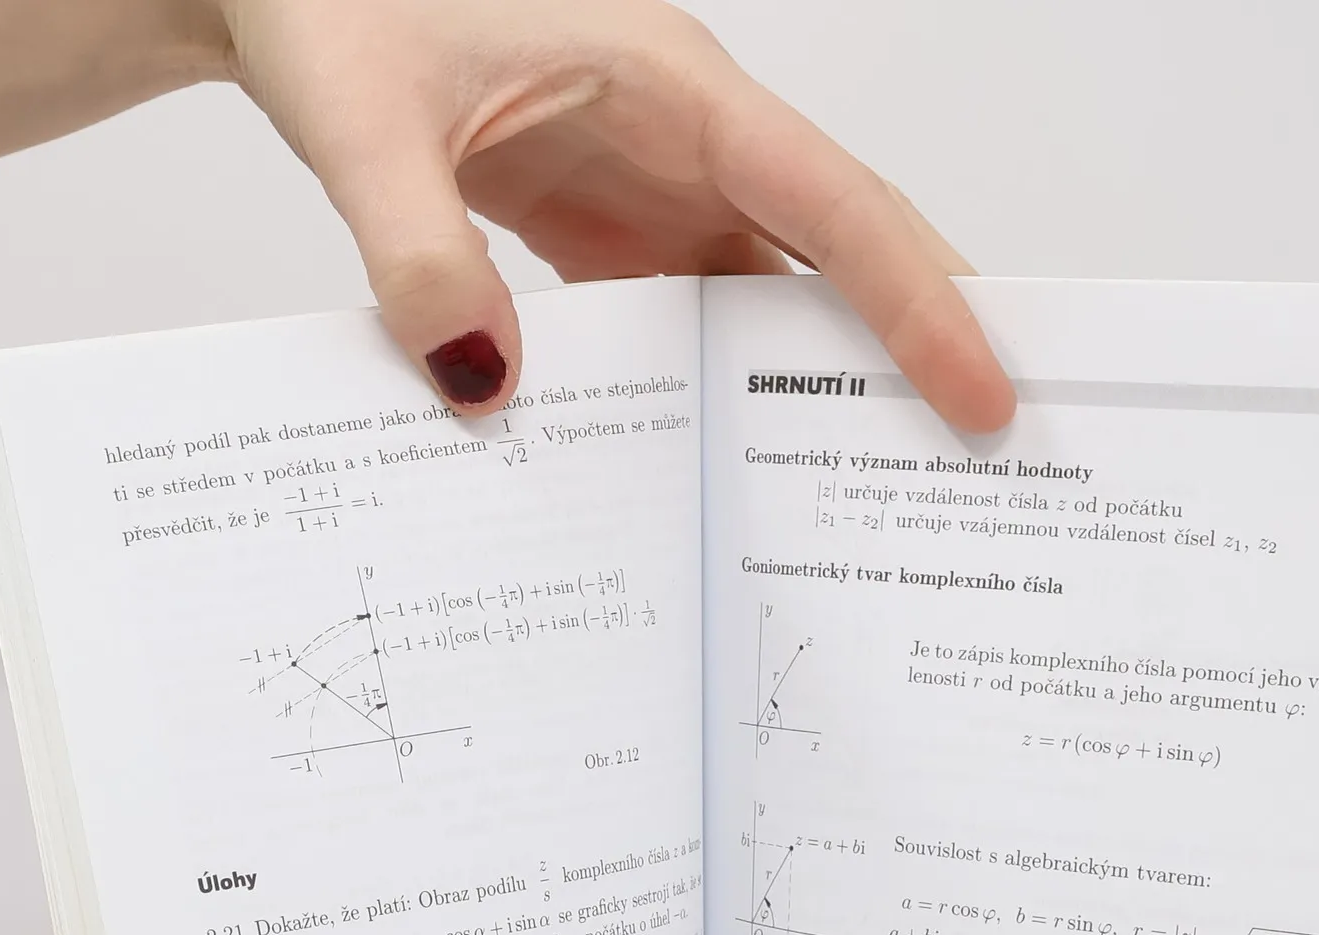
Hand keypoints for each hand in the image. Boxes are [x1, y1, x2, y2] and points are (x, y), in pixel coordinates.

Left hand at [215, 0, 1015, 428]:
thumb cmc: (333, 10)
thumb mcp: (362, 124)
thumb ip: (421, 254)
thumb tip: (485, 387)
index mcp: (672, 88)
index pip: (832, 203)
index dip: (921, 301)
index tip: (984, 393)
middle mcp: (686, 141)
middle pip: (840, 250)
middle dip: (920, 345)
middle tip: (985, 461)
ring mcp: (654, 192)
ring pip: (776, 298)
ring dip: (824, 388)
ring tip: (873, 502)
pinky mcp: (612, 236)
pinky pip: (695, 323)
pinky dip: (724, 396)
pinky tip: (733, 477)